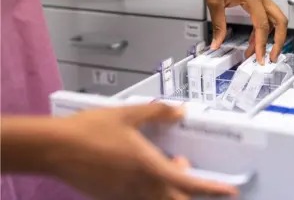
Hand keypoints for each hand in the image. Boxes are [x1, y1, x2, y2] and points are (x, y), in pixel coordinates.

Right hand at [48, 103, 237, 199]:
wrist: (55, 148)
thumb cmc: (92, 129)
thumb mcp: (128, 114)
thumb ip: (158, 112)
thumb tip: (180, 111)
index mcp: (150, 168)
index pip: (189, 184)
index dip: (212, 189)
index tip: (229, 191)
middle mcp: (141, 187)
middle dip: (190, 192)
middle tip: (188, 169)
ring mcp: (126, 196)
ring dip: (169, 189)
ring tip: (166, 164)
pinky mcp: (111, 198)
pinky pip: (138, 199)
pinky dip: (150, 189)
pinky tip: (140, 169)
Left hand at [200, 0, 287, 64]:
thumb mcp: (215, 3)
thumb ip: (218, 26)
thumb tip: (217, 44)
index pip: (263, 25)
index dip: (262, 44)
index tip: (259, 58)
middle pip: (280, 21)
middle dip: (279, 41)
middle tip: (271, 57)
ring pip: (274, 19)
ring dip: (269, 37)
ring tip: (256, 52)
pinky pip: (265, 15)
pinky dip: (261, 29)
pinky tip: (252, 40)